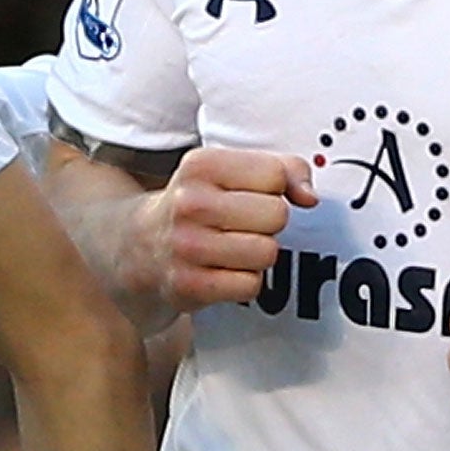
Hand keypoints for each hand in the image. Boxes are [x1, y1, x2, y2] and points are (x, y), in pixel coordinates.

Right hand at [129, 147, 316, 317]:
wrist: (139, 247)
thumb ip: (281, 169)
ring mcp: (187, 246)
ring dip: (259, 255)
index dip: (274, 189)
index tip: (251, 195)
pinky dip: (245, 282)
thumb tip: (309, 197)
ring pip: (267, 252)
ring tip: (234, 248)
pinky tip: (224, 271)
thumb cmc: (197, 206)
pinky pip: (251, 285)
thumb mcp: (229, 172)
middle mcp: (189, 203)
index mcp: (201, 165)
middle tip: (242, 226)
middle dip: (268, 224)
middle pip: (276, 215)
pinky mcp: (189, 285)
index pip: (275, 174)